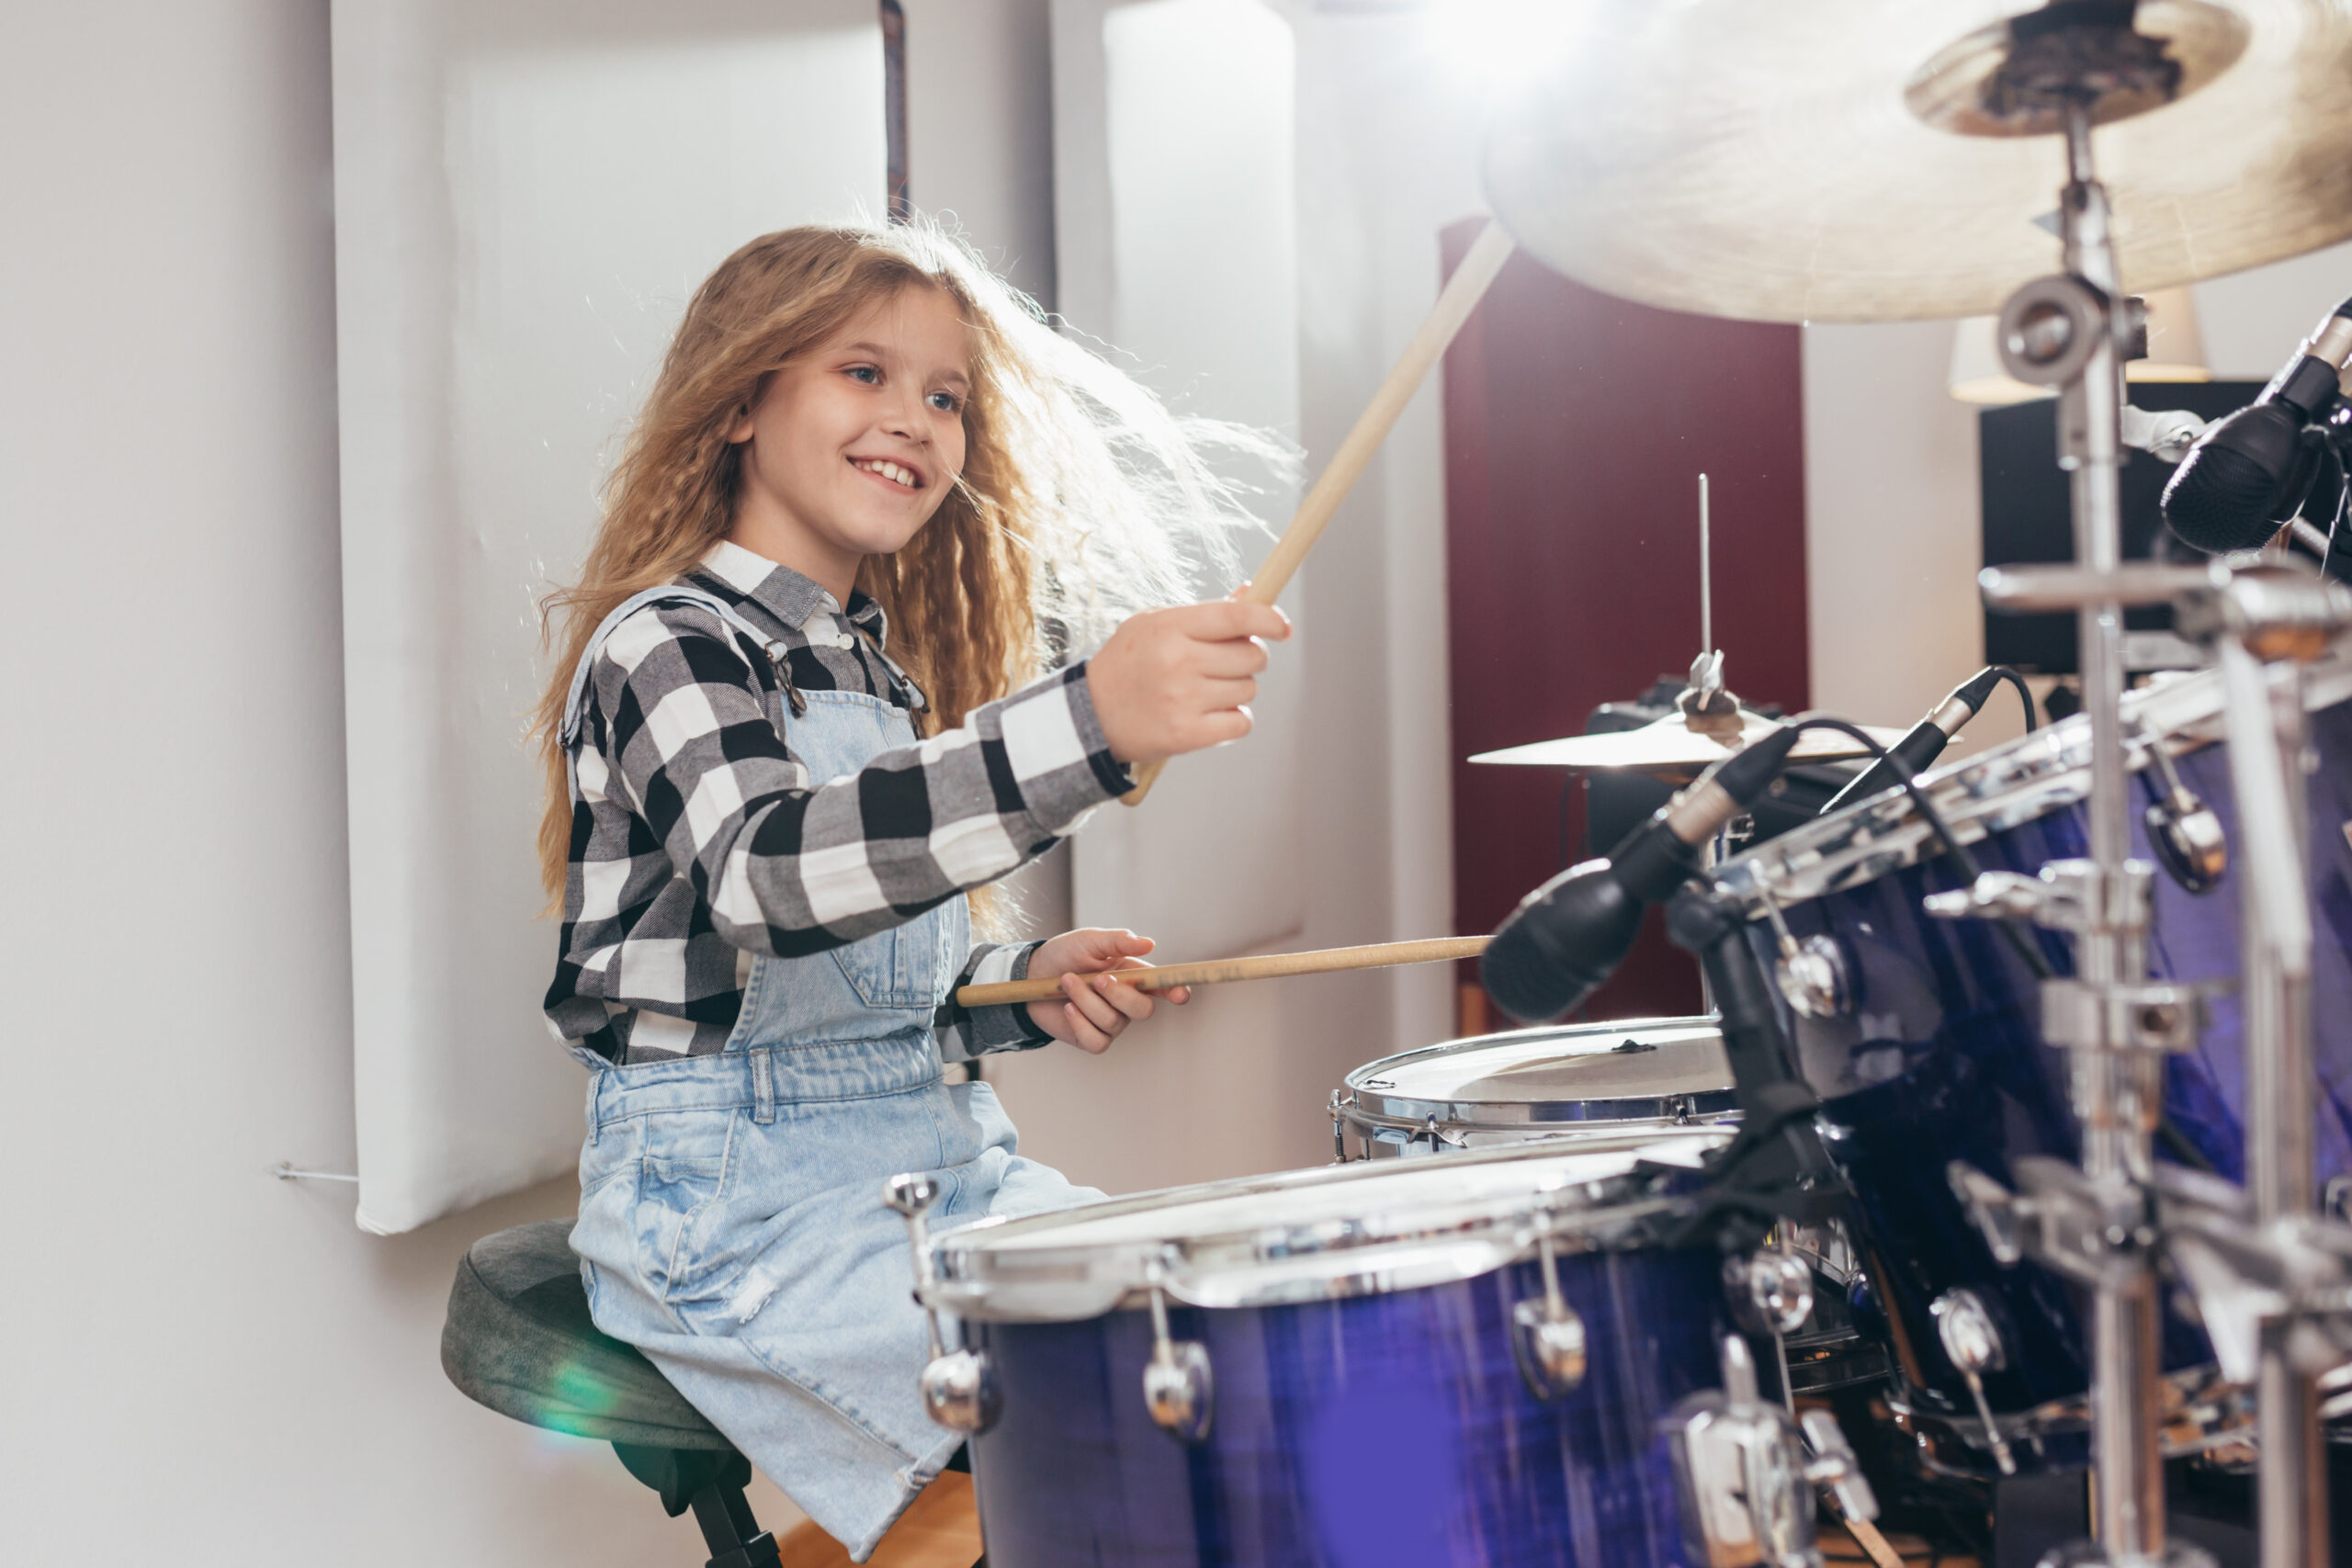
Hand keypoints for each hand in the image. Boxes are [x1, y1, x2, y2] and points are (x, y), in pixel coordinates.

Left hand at [1023, 928, 1190, 1053]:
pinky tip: (1067, 1008)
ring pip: (1113, 1022)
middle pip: (1142, 1010)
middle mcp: (1125, 1002)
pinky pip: (1097, 1041)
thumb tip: (1149, 943)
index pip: (1162, 987)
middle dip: (1119, 995)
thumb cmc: (1065, 955)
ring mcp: (1110, 1022)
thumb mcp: (1089, 940)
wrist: (1032, 974)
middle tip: (1095, 978)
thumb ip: (1118, 941)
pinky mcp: (1090, 1038)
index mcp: (1132, 976)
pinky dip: (1080, 1023)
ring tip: (1066, 982)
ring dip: (1087, 1001)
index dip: (1174, 992)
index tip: (1180, 995)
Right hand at [1087, 595, 1290, 764]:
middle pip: (1252, 656)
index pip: (1237, 617)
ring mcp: (1183, 699)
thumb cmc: (1127, 665)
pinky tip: (1209, 715)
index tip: (1282, 627)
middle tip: (1225, 664)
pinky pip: (1241, 723)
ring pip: (1248, 690)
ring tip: (1204, 691)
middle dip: (1249, 659)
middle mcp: (1178, 661)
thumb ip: (1205, 612)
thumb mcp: (1153, 625)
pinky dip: (1233, 720)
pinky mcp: (1187, 734)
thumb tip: (1252, 594)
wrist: (1089, 716)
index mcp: (1170, 627)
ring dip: (1236, 690)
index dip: (1269, 619)